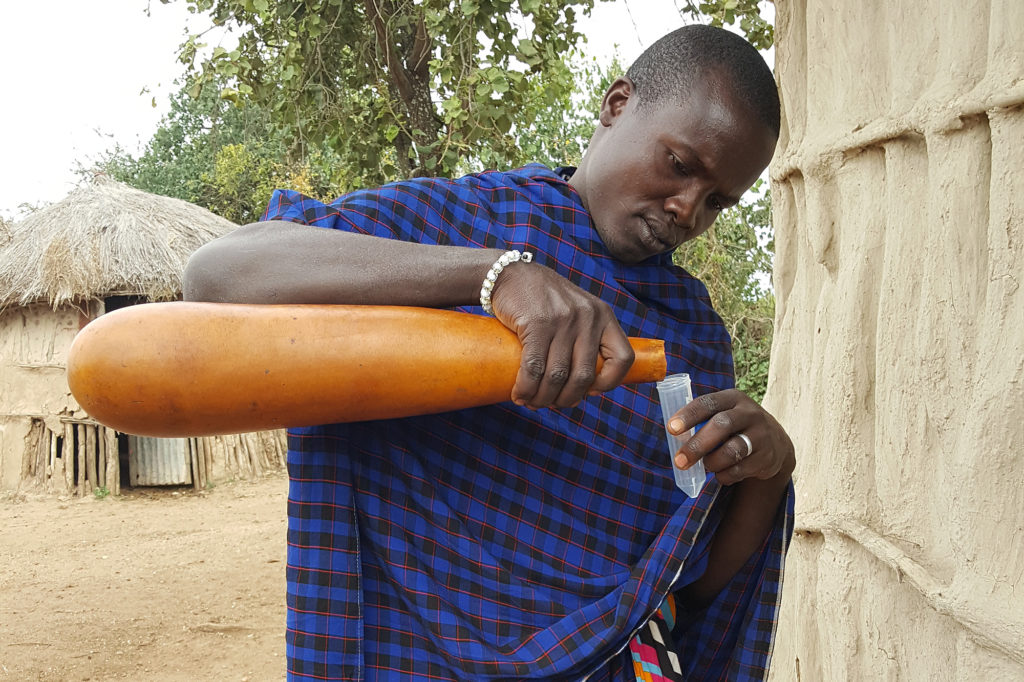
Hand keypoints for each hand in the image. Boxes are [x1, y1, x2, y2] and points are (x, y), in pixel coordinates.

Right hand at [490, 260, 634, 408]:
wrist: (511, 275)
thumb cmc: (543, 300)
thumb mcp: (577, 310)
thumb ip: (585, 336)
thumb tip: (584, 384)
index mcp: (603, 316)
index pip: (623, 358)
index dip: (610, 382)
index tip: (590, 392)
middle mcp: (588, 317)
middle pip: (584, 375)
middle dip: (567, 399)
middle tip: (552, 404)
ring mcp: (563, 319)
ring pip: (558, 375)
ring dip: (543, 398)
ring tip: (532, 403)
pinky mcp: (537, 323)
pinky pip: (534, 367)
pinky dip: (526, 388)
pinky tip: (520, 394)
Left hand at [669, 389, 794, 485]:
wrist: (775, 443)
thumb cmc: (736, 427)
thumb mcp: (725, 414)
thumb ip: (703, 421)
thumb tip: (675, 437)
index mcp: (733, 398)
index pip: (708, 403)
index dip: (689, 415)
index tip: (671, 428)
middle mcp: (749, 413)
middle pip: (721, 426)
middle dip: (697, 445)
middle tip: (679, 461)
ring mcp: (761, 435)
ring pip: (732, 450)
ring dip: (712, 462)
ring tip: (705, 466)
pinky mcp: (767, 457)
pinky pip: (740, 469)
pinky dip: (725, 475)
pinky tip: (721, 474)